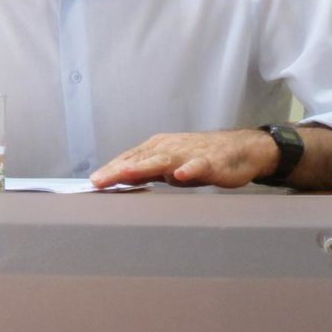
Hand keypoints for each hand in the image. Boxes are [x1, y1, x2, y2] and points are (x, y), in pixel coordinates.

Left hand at [89, 129, 278, 189]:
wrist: (240, 149)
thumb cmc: (201, 157)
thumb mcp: (170, 166)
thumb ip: (147, 172)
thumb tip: (120, 181)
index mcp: (157, 148)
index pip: (129, 159)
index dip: (110, 170)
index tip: (91, 183)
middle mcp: (169, 147)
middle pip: (140, 160)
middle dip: (118, 170)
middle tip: (98, 181)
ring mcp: (189, 153)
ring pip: (163, 160)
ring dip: (144, 167)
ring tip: (126, 174)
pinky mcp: (211, 161)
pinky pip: (198, 165)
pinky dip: (189, 169)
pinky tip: (180, 175)